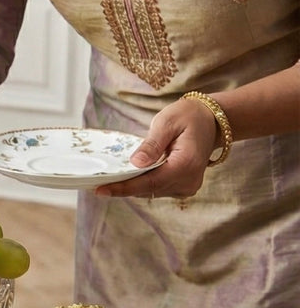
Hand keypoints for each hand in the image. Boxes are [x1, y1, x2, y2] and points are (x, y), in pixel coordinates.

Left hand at [95, 98, 220, 199]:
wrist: (212, 121)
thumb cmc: (188, 117)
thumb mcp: (167, 122)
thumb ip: (152, 144)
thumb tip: (135, 164)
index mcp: (186, 164)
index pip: (150, 182)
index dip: (124, 187)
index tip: (101, 190)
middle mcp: (189, 181)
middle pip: (149, 189)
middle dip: (123, 187)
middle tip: (95, 184)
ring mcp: (188, 186)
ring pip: (152, 191)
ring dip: (132, 185)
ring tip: (108, 179)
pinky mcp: (184, 186)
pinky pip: (158, 188)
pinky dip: (142, 183)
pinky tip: (127, 175)